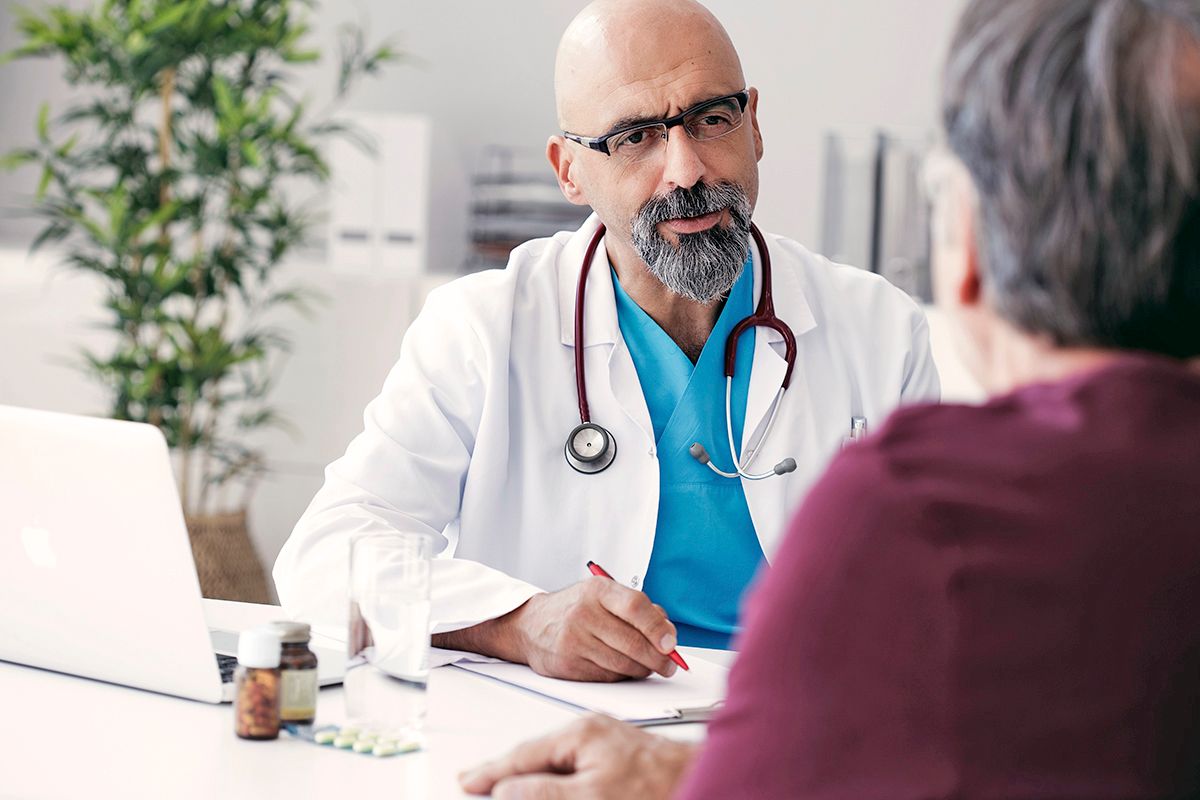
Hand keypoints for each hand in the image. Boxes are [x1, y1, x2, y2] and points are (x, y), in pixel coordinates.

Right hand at [432, 577, 679, 680]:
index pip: (635, 607)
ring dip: (642, 669)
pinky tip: (624, 670)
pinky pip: (607, 676)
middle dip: (658, 658)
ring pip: (622, 663)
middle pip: (632, 642)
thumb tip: (667, 633)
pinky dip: (622, 676)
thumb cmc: (576, 610)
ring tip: (648, 667)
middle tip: (669, 664)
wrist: (530, 625)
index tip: (670, 643)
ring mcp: (574, 640)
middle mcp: (584, 613)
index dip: (657, 627)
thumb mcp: (603, 596)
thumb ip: (637, 609)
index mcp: (598, 590)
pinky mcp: (568, 664)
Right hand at [459, 714, 696, 798]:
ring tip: (508, 787)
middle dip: (507, 772)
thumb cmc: (656, 788)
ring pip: (555, 760)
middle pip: (536, 755)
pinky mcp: (617, 755)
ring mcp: (605, 741)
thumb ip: (544, 794)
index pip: (523, 755)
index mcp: (580, 734)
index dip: (492, 772)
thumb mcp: (591, 797)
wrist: (701, 781)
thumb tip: (505, 790)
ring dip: (531, 775)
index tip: (468, 782)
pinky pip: (574, 764)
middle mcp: (591, 731)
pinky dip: (556, 776)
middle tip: (478, 783)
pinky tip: (553, 785)